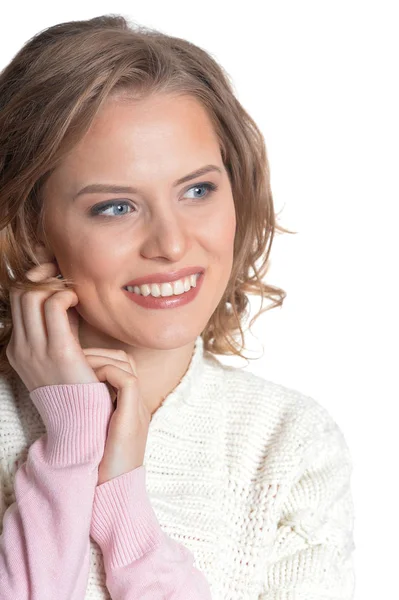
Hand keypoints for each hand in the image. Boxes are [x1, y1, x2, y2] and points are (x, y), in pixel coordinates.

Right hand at [6, 244, 98, 391]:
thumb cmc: (79, 384)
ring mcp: (36, 350)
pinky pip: (55, 306)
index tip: (56, 280)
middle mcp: (21, 348)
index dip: (35, 282)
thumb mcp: (62, 351)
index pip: (15, 300)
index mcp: (18, 349)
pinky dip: (66, 295)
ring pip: (32, 295)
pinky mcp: (59, 351)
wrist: (83, 422)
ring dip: (55, 285)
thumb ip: (60, 326)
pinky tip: (78, 302)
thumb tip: (66, 297)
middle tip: (65, 279)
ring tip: (73, 293)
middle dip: (43, 277)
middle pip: (20, 293)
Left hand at [82, 348, 150, 484]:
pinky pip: (127, 380)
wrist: (112, 494)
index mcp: (129, 408)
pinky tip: (88, 380)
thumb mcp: (94, 434)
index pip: (122, 367)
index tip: (75, 361)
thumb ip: (90, 415)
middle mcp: (136, 405)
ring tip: (79, 366)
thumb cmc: (98, 468)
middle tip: (75, 357)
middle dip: (98, 353)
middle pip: (125, 360)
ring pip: (126, 364)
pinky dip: (107, 373)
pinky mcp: (134, 418)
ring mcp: (138, 410)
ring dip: (100, 360)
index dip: (99, 358)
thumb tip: (68, 397)